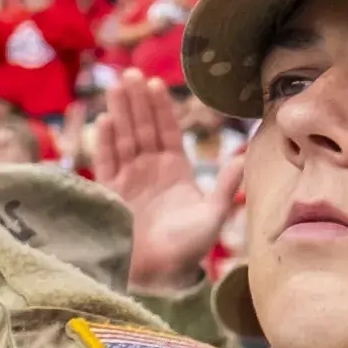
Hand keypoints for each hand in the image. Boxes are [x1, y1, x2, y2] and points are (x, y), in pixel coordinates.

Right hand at [81, 68, 222, 291]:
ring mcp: (128, 180)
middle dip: (137, 101)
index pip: (166, 131)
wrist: (160, 273)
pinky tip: (104, 120)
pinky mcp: (110, 193)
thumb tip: (244, 158)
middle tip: (131, 74)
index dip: (160, 108)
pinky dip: (104, 142)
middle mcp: (150, 170)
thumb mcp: (213, 215)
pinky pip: (106, 162)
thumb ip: (225, 186)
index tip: (156, 84)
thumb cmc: (189, 248)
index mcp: (175, 171)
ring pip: (123, 139)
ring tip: (117, 87)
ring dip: (120, 113)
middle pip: (142, 128)